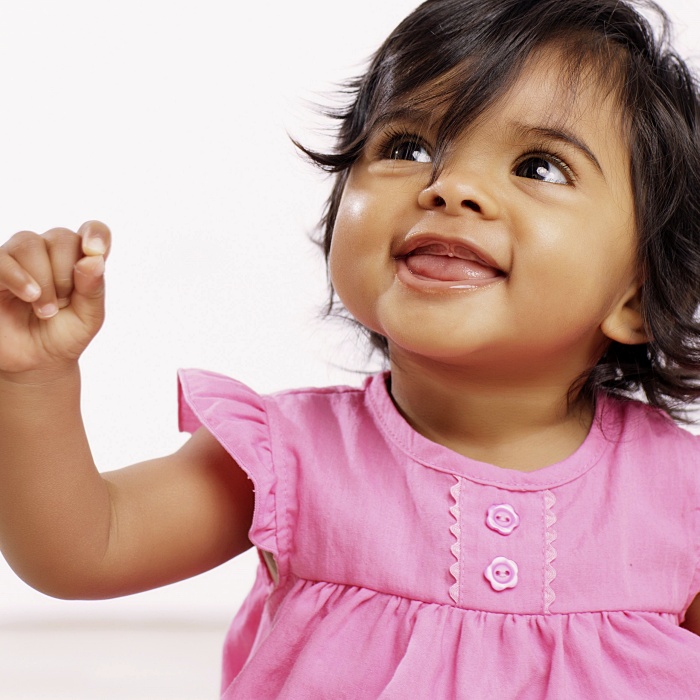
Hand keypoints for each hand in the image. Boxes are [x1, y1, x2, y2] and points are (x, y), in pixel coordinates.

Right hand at [0, 221, 110, 374]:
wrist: (34, 362)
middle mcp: (48, 252)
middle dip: (66, 274)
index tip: (95, 250)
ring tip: (46, 310)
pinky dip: (17, 276)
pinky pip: (1, 259)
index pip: (93, 231)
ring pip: (29, 243)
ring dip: (43, 279)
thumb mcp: (88, 318)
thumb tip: (94, 259)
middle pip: (60, 237)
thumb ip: (94, 289)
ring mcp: (18, 258)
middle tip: (62, 304)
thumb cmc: (64, 336)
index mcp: (78, 260)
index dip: (96, 234)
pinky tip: (30, 296)